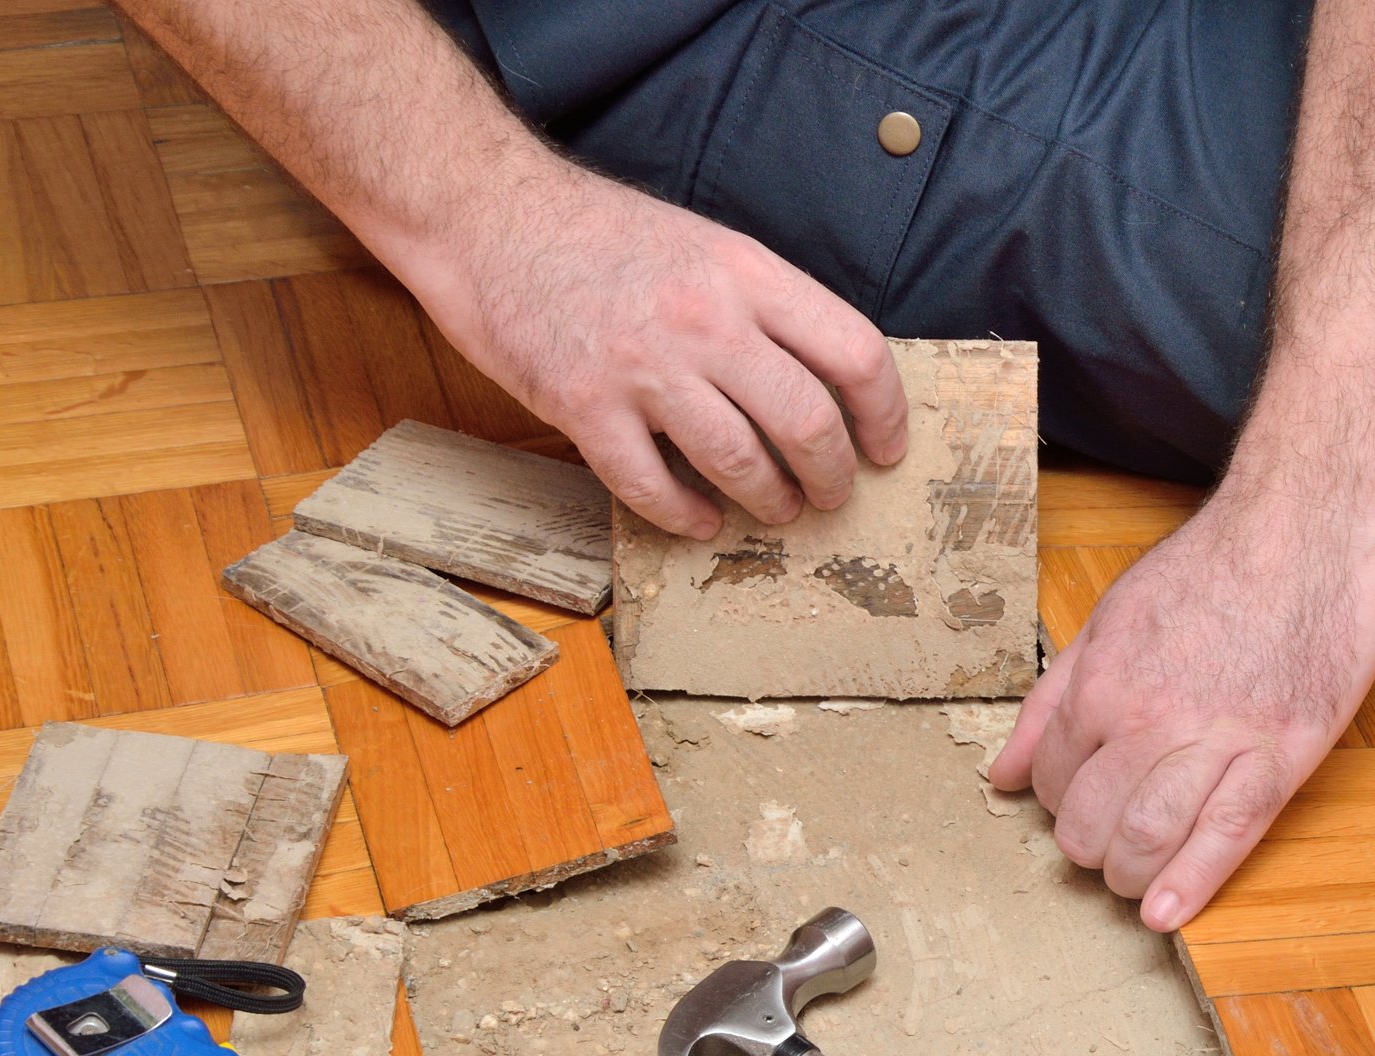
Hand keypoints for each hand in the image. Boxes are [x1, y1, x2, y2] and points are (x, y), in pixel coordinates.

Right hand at [395, 152, 907, 537]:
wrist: (488, 215)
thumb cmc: (602, 236)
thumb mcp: (707, 247)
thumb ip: (767, 308)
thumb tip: (830, 380)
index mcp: (747, 273)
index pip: (855, 353)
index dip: (885, 415)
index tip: (886, 448)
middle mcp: (705, 320)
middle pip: (807, 422)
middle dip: (833, 475)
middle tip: (832, 493)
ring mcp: (643, 366)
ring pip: (740, 463)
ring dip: (770, 501)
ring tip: (775, 507)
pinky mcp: (583, 406)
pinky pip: (652, 487)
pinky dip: (686, 516)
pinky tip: (701, 519)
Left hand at [990, 485, 1374, 930]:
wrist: (1306, 529)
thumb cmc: (1211, 568)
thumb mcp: (1109, 620)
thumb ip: (1052, 702)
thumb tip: (1003, 773)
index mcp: (1103, 683)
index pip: (1054, 782)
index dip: (1060, 806)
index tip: (1081, 808)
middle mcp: (1151, 717)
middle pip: (1093, 824)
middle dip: (1090, 851)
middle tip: (1106, 851)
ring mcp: (1219, 738)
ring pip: (1151, 838)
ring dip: (1132, 876)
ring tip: (1135, 881)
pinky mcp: (1281, 753)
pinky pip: (1229, 833)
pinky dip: (1193, 882)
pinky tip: (1170, 912)